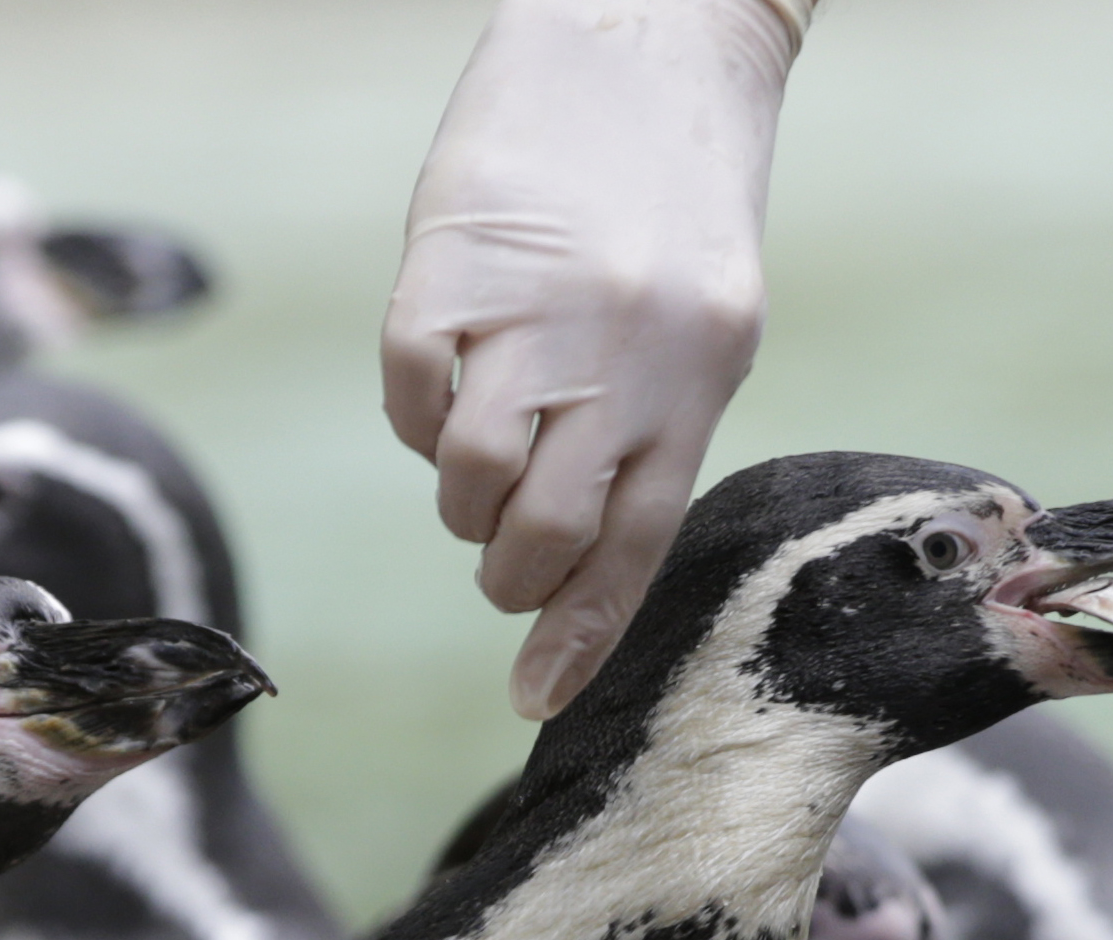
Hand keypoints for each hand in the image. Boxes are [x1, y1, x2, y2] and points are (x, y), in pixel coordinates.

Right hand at [383, 0, 804, 719]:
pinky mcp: (447, 267)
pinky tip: (441, 379)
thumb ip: (651, 419)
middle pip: (546, 532)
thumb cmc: (669, 183)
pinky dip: (415, 415)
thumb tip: (577, 542)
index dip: (580, 633)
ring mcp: (532, 312)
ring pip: (469, 480)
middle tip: (504, 559)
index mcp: (699, 374)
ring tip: (478, 458)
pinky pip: (410, 397)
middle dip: (513, 575)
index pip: (635, 541)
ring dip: (462, 501)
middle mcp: (623, 353)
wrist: (639, 27)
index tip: (536, 699)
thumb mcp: (702, 310)